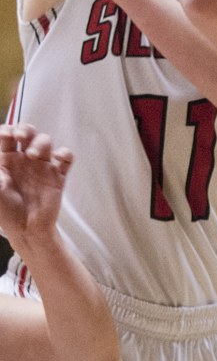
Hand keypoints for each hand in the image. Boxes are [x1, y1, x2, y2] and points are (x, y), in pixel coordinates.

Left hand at [0, 124, 72, 245]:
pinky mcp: (58, 175)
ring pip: (45, 141)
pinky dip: (64, 153)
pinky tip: (57, 158)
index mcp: (7, 161)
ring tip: (34, 155)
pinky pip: (66, 158)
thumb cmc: (6, 212)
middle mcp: (24, 160)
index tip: (7, 135)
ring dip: (40, 143)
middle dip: (25, 129)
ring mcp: (42, 166)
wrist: (27, 231)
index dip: (7, 130)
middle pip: (28, 133)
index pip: (7, 137)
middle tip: (20, 136)